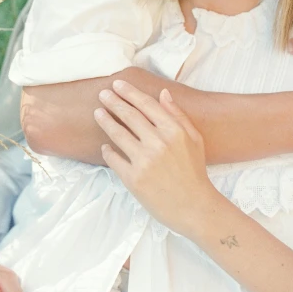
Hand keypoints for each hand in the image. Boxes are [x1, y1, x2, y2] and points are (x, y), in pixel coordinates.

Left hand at [94, 80, 213, 234]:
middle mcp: (158, 143)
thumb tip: (163, 93)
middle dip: (114, 102)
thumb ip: (178, 115)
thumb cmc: (194, 171)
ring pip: (118, 135)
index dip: (130, 93)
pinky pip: (114, 159)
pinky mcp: (133, 179)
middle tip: (103, 93)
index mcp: (174, 131)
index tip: (117, 84)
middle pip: (130, 116)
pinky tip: (105, 146)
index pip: (147, 105)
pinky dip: (108, 151)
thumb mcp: (194, 138)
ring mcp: (144, 161)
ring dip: (106, 121)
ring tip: (98, 112)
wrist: (193, 207)